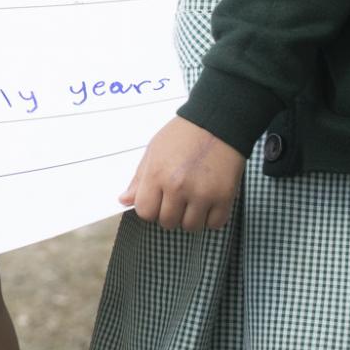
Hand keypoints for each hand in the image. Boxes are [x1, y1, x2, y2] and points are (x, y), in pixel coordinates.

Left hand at [120, 116, 245, 230]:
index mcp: (157, 174)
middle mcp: (178, 187)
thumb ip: (139, 179)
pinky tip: (208, 203)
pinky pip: (214, 224)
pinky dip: (211, 218)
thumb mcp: (154, 150)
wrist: (218, 123)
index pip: (145, 212)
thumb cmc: (183, 134)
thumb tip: (124, 201)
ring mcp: (202, 194)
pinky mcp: (224, 197)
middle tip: (176, 199)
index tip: (157, 201)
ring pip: (190, 226)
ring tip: (193, 200)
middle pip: (167, 222)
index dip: (150, 209)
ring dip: (190, 218)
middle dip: (170, 213)